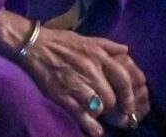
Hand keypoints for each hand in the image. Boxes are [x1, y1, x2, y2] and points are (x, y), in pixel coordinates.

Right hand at [0, 11, 148, 136]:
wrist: (34, 45)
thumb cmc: (61, 41)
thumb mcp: (87, 39)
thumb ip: (108, 45)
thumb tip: (126, 51)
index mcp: (98, 55)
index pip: (123, 78)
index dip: (129, 95)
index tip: (131, 105)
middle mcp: (90, 70)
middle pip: (111, 97)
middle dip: (113, 107)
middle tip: (112, 110)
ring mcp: (75, 83)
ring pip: (98, 107)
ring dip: (100, 112)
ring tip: (98, 112)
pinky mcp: (61, 95)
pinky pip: (80, 114)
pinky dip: (90, 125)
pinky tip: (96, 131)